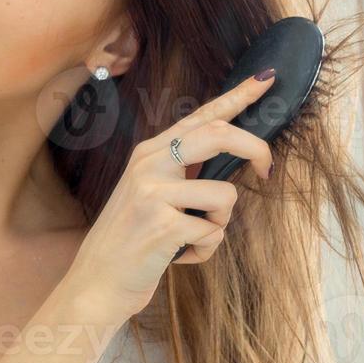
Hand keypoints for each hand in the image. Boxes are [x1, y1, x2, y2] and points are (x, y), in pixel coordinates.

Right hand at [59, 70, 276, 327]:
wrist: (96, 282)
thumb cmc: (132, 240)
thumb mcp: (150, 193)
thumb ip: (183, 170)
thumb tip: (234, 154)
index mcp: (150, 152)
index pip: (201, 115)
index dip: (238, 96)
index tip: (267, 80)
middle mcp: (149, 163)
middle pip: (219, 134)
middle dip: (255, 149)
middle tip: (268, 170)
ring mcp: (153, 192)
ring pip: (225, 196)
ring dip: (220, 223)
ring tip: (193, 237)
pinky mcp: (162, 224)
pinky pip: (214, 233)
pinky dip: (205, 251)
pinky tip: (179, 257)